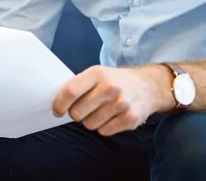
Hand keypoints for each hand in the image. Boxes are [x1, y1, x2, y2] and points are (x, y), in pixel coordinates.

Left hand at [53, 65, 173, 136]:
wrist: (149, 86)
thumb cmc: (116, 81)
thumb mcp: (98, 73)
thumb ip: (79, 85)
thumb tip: (58, 102)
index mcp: (97, 73)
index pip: (71, 92)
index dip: (60, 104)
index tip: (57, 111)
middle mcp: (110, 88)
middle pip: (77, 113)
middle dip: (76, 114)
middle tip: (83, 109)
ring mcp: (121, 104)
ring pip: (89, 124)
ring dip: (91, 121)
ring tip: (100, 111)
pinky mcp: (130, 119)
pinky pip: (104, 132)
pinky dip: (104, 127)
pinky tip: (111, 117)